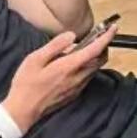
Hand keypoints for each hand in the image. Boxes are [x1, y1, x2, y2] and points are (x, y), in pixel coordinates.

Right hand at [2, 24, 117, 131]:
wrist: (23, 110)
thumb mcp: (35, 58)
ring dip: (95, 56)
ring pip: (95, 68)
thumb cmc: (26, 83)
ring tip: (82, 48)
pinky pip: (87, 77)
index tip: (113, 27)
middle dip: (103, 46)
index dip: (107, 37)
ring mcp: (78, 87)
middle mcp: (78, 77)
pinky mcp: (75, 94)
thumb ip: (55, 46)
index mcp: (69, 66)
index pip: (95, 49)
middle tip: (97, 36)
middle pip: (101, 59)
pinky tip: (74, 63)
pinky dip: (88, 66)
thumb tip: (71, 36)